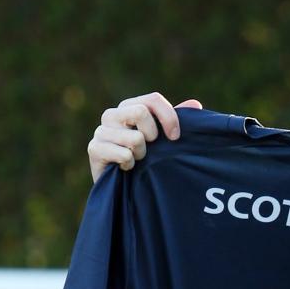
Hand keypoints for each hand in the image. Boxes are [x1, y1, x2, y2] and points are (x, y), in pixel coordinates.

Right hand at [87, 92, 202, 184]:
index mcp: (129, 107)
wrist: (121, 188)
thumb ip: (174, 122)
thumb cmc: (143, 161)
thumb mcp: (162, 141)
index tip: (176, 137)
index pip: (152, 100)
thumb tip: (195, 104)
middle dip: (153, 135)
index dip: (169, 117)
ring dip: (142, 154)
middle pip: (141, 112)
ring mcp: (101, 131)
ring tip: (136, 160)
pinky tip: (125, 168)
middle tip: (150, 149)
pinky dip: (130, 164)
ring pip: (135, 138)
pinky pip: (124, 154)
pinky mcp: (94, 149)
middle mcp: (112, 115)